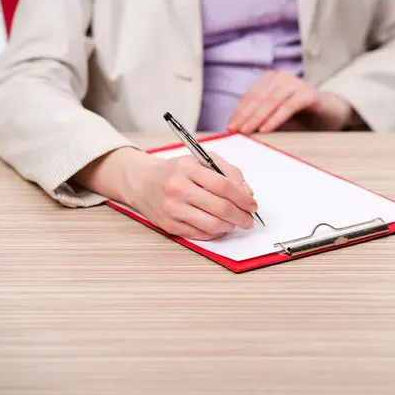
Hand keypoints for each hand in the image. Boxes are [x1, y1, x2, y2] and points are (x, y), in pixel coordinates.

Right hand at [73, 148, 256, 240]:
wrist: (142, 182)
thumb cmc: (176, 171)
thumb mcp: (201, 160)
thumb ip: (228, 172)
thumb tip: (247, 193)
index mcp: (187, 168)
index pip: (223, 185)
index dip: (242, 198)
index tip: (252, 204)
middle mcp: (177, 188)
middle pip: (220, 207)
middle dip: (241, 216)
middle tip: (249, 219)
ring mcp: (171, 209)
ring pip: (211, 225)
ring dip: (230, 226)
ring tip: (235, 223)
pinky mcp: (169, 225)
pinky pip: (200, 234)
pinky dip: (216, 233)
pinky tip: (220, 227)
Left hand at [227, 71, 352, 133]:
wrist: (328, 114)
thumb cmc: (298, 117)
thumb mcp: (274, 117)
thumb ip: (259, 119)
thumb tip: (237, 130)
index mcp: (269, 80)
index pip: (250, 96)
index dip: (238, 112)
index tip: (230, 126)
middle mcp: (281, 77)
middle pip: (258, 98)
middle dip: (245, 116)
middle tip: (235, 130)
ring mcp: (295, 83)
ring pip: (271, 101)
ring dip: (257, 118)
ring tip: (247, 131)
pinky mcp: (308, 94)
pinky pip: (288, 106)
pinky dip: (275, 118)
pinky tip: (266, 129)